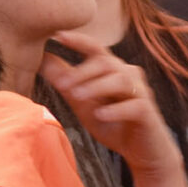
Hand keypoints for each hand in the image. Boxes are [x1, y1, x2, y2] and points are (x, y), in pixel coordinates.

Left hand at [45, 33, 180, 179]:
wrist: (141, 150)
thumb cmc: (111, 122)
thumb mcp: (81, 101)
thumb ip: (64, 81)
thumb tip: (39, 59)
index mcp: (112, 69)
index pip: (95, 49)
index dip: (78, 40)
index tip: (58, 36)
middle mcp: (128, 75)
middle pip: (106, 63)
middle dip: (82, 72)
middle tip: (62, 85)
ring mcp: (140, 93)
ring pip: (121, 80)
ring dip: (97, 87)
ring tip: (78, 97)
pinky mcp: (148, 112)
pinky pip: (134, 106)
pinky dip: (116, 109)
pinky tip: (101, 115)